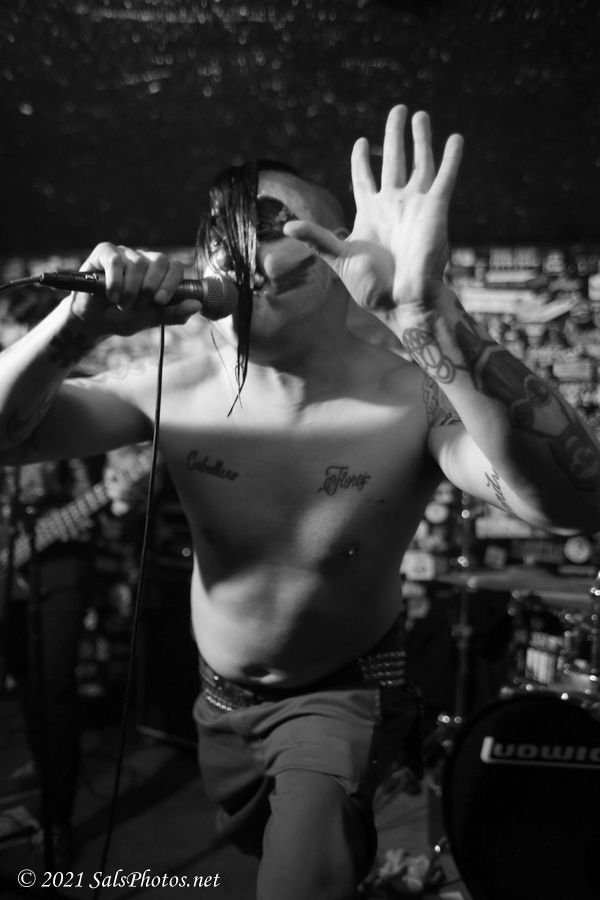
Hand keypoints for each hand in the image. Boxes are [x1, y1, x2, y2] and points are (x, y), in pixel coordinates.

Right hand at [70, 242, 202, 335]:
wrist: (93, 322)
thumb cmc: (123, 318)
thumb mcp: (150, 319)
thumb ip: (173, 313)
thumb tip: (197, 305)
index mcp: (159, 274)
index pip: (175, 268)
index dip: (171, 283)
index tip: (160, 300)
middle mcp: (144, 260)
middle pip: (160, 260)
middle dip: (151, 287)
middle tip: (140, 303)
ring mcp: (125, 254)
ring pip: (138, 263)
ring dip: (131, 289)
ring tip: (123, 303)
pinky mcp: (104, 252)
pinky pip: (116, 260)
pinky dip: (115, 281)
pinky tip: (111, 295)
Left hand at [284, 106, 462, 318]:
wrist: (402, 301)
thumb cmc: (371, 287)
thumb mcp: (340, 259)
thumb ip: (317, 238)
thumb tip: (286, 226)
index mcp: (370, 214)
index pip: (364, 179)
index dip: (362, 160)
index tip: (360, 141)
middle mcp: (393, 205)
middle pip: (394, 161)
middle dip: (394, 136)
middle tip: (397, 110)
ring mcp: (415, 205)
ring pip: (420, 163)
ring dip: (421, 138)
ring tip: (420, 114)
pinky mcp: (436, 209)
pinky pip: (445, 178)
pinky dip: (450, 158)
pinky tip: (455, 138)